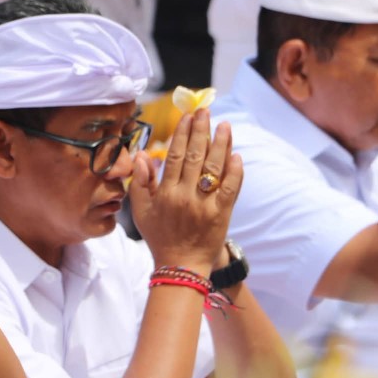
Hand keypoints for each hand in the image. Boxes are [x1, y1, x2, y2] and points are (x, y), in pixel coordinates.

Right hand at [128, 109, 242, 274]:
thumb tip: (142, 155)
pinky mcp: (221, 215)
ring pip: (214, 168)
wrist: (181, 266)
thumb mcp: (141, 211)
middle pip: (195, 156)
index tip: (188, 116)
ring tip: (225, 125)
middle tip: (206, 111)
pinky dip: (234, 172)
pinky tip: (237, 156)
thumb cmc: (160, 237)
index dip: (182, 134)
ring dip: (221, 144)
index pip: (175, 156)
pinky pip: (230, 189)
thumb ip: (140, 182)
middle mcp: (185, 196)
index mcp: (165, 193)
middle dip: (201, 130)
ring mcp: (205, 205)